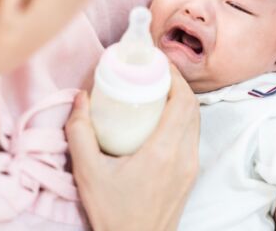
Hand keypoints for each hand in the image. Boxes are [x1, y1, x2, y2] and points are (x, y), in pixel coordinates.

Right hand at [65, 65, 199, 230]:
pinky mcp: (191, 173)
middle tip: (158, 73)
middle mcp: (184, 155)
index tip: (161, 64)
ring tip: (161, 90)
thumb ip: (79, 133)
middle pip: (192, 107)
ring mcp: (191, 165)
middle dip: (179, 84)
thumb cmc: (113, 212)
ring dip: (183, 100)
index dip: (176, 77)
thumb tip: (81, 98)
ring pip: (195, 121)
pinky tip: (164, 117)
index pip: (183, 102)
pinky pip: (193, 135)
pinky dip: (183, 118)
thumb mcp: (88, 173)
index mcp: (163, 151)